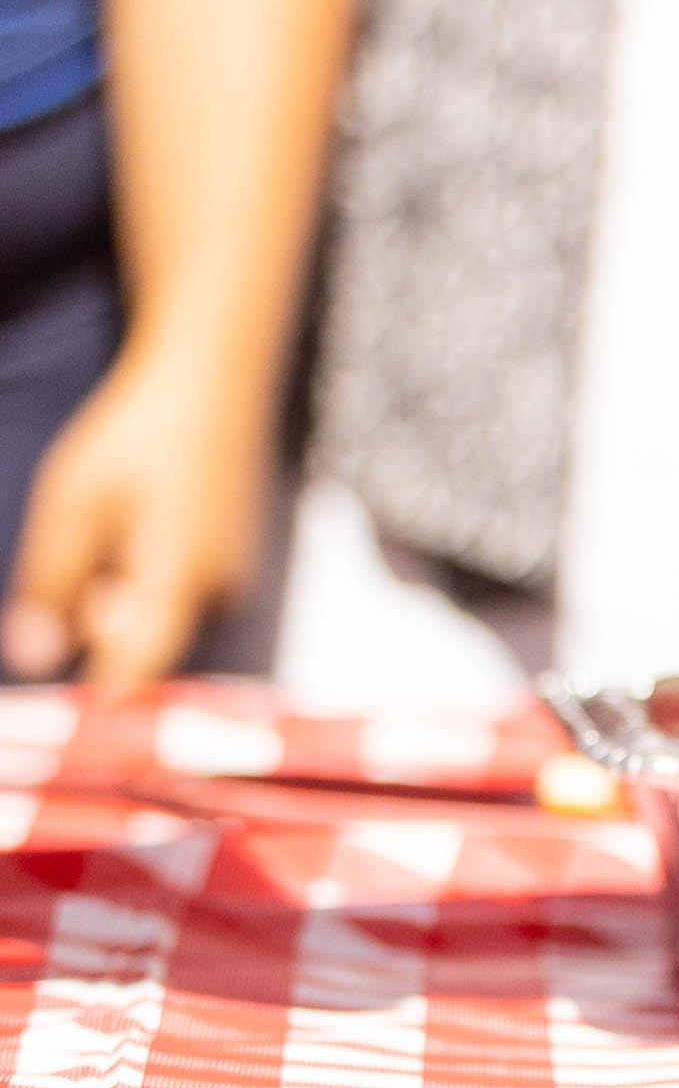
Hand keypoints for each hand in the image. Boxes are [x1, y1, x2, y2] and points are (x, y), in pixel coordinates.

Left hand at [4, 354, 265, 683]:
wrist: (214, 380)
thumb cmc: (138, 436)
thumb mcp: (70, 505)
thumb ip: (52, 586)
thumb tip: (34, 659)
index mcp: (177, 579)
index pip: (135, 673)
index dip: (92, 700)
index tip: (56, 708)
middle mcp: (218, 589)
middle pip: (143, 646)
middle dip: (99, 623)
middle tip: (86, 560)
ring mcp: (234, 576)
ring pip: (160, 619)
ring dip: (122, 597)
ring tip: (116, 530)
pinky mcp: (235, 560)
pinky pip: (180, 595)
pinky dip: (148, 577)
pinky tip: (143, 525)